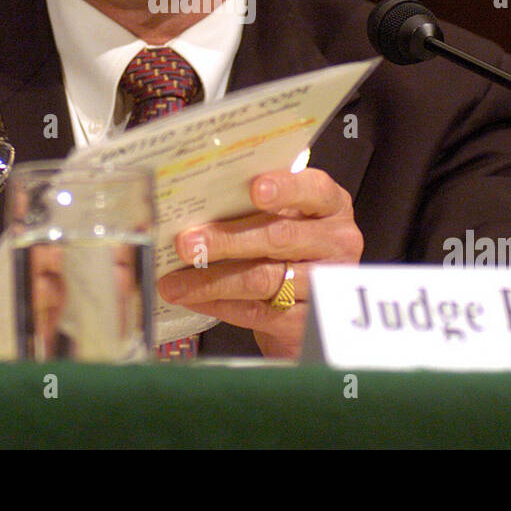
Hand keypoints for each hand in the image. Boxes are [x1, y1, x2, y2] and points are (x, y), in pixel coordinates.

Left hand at [157, 168, 362, 358]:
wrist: (307, 305)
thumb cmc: (287, 246)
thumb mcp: (284, 216)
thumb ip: (254, 205)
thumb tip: (195, 202)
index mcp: (330, 206)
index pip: (314, 190)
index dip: (285, 189)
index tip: (254, 188)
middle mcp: (336, 243)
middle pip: (280, 237)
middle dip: (227, 240)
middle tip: (186, 243)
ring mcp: (324, 284)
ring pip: (263, 279)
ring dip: (212, 280)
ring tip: (174, 282)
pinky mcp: (305, 322)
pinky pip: (256, 312)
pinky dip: (219, 304)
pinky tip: (191, 298)